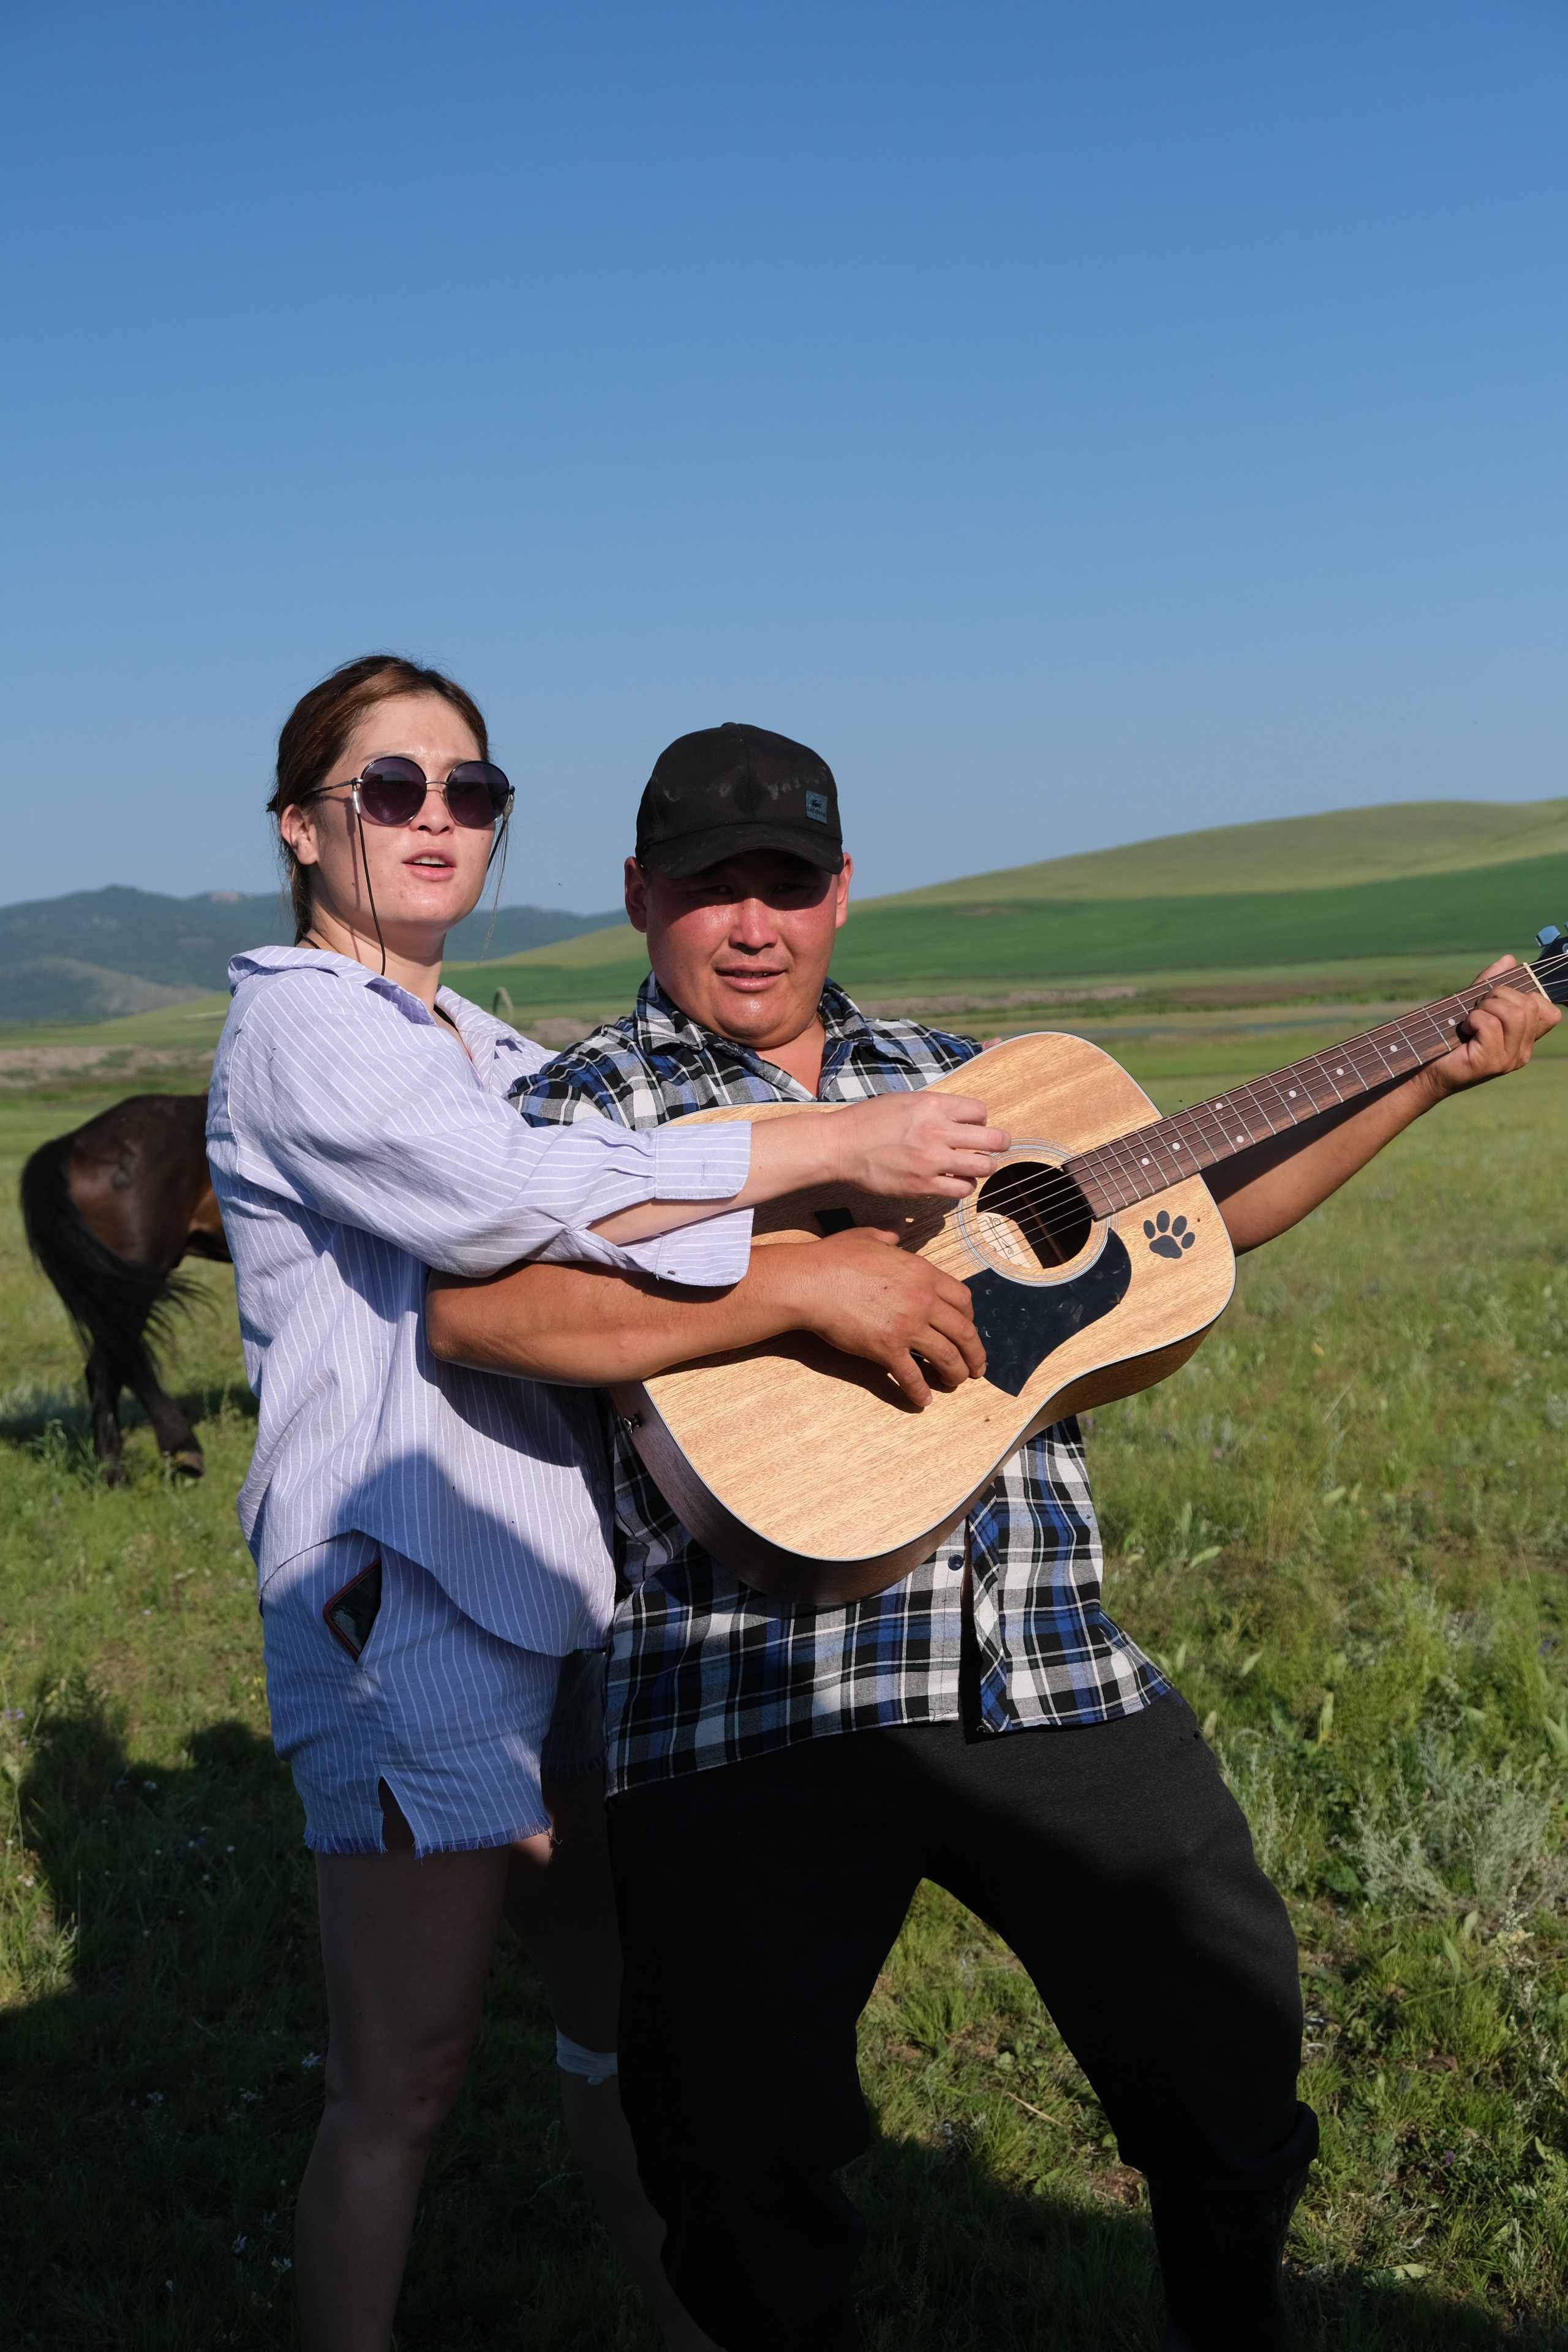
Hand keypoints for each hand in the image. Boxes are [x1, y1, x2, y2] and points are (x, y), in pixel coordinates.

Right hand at [779, 1226, 985, 1405]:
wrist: (810, 1283)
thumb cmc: (834, 1258)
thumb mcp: (867, 1236)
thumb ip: (889, 1232)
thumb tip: (898, 1223)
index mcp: (923, 1273)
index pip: (963, 1299)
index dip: (969, 1317)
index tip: (967, 1329)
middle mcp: (923, 1300)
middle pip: (963, 1331)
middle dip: (974, 1352)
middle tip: (976, 1367)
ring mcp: (907, 1327)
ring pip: (946, 1356)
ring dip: (956, 1373)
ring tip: (956, 1382)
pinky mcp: (887, 1349)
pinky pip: (911, 1375)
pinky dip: (919, 1391)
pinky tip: (923, 1401)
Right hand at [825, 1090, 1010, 1202]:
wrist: (841, 1146)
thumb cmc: (869, 1121)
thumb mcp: (906, 1100)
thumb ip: (935, 1107)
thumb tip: (960, 1117)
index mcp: (933, 1105)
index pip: (980, 1111)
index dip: (980, 1120)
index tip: (973, 1126)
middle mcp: (938, 1131)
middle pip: (992, 1139)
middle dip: (999, 1142)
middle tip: (997, 1145)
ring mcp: (932, 1160)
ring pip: (983, 1166)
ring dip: (983, 1166)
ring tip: (975, 1166)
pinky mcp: (924, 1185)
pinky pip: (962, 1189)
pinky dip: (963, 1185)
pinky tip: (955, 1181)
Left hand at [1424, 957, 1560, 1099]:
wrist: (1426, 1071)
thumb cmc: (1450, 1038)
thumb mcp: (1474, 1005)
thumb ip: (1491, 983)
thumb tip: (1508, 960)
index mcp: (1525, 1039)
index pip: (1549, 1012)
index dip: (1527, 996)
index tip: (1500, 1000)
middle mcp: (1522, 1051)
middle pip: (1530, 1005)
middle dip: (1500, 995)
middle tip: (1479, 1008)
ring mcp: (1509, 1059)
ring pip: (1515, 1013)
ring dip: (1487, 1006)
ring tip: (1472, 1018)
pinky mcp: (1491, 1062)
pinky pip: (1491, 1024)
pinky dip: (1474, 1018)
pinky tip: (1465, 1029)